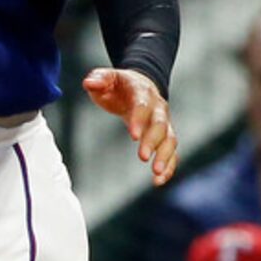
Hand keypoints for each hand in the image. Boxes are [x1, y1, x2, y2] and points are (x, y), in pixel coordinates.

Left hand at [84, 67, 178, 185]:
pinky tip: (159, 181)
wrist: (140, 86)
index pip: (142, 106)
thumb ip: (98, 79)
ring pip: (170, 140)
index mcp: (143, 92)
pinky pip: (171, 152)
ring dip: (166, 157)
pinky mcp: (164, 136)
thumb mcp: (106, 78)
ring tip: (156, 174)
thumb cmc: (119, 85)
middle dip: (153, 141)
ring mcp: (164, 122)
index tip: (132, 136)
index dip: (138, 120)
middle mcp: (158, 108)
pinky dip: (169, 166)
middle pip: (159, 125)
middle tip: (143, 158)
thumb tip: (89, 82)